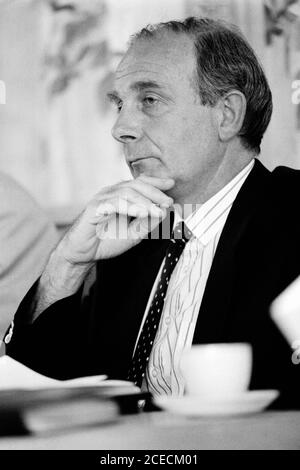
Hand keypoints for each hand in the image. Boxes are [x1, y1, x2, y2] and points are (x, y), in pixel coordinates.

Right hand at [59, 175, 174, 263]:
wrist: (83, 254)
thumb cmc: (105, 242)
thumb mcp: (134, 234)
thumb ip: (148, 223)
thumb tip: (164, 212)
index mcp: (120, 197)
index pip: (139, 183)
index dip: (156, 182)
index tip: (171, 184)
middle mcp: (111, 194)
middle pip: (135, 184)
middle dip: (154, 191)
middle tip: (168, 201)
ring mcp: (102, 199)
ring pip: (127, 192)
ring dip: (145, 201)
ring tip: (159, 211)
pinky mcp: (95, 207)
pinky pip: (115, 203)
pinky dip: (131, 207)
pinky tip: (142, 212)